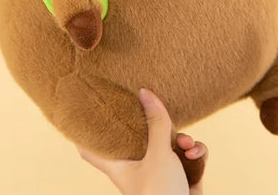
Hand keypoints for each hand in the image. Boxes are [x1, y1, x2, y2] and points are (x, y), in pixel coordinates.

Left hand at [77, 88, 207, 194]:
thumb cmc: (161, 194)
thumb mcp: (159, 154)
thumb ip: (156, 123)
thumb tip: (145, 92)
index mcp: (121, 165)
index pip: (91, 150)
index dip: (84, 133)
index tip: (81, 111)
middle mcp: (139, 167)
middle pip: (143, 136)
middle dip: (162, 126)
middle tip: (167, 120)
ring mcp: (161, 172)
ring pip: (172, 143)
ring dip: (185, 140)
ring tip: (187, 146)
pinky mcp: (182, 176)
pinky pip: (189, 155)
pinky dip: (196, 152)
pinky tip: (197, 155)